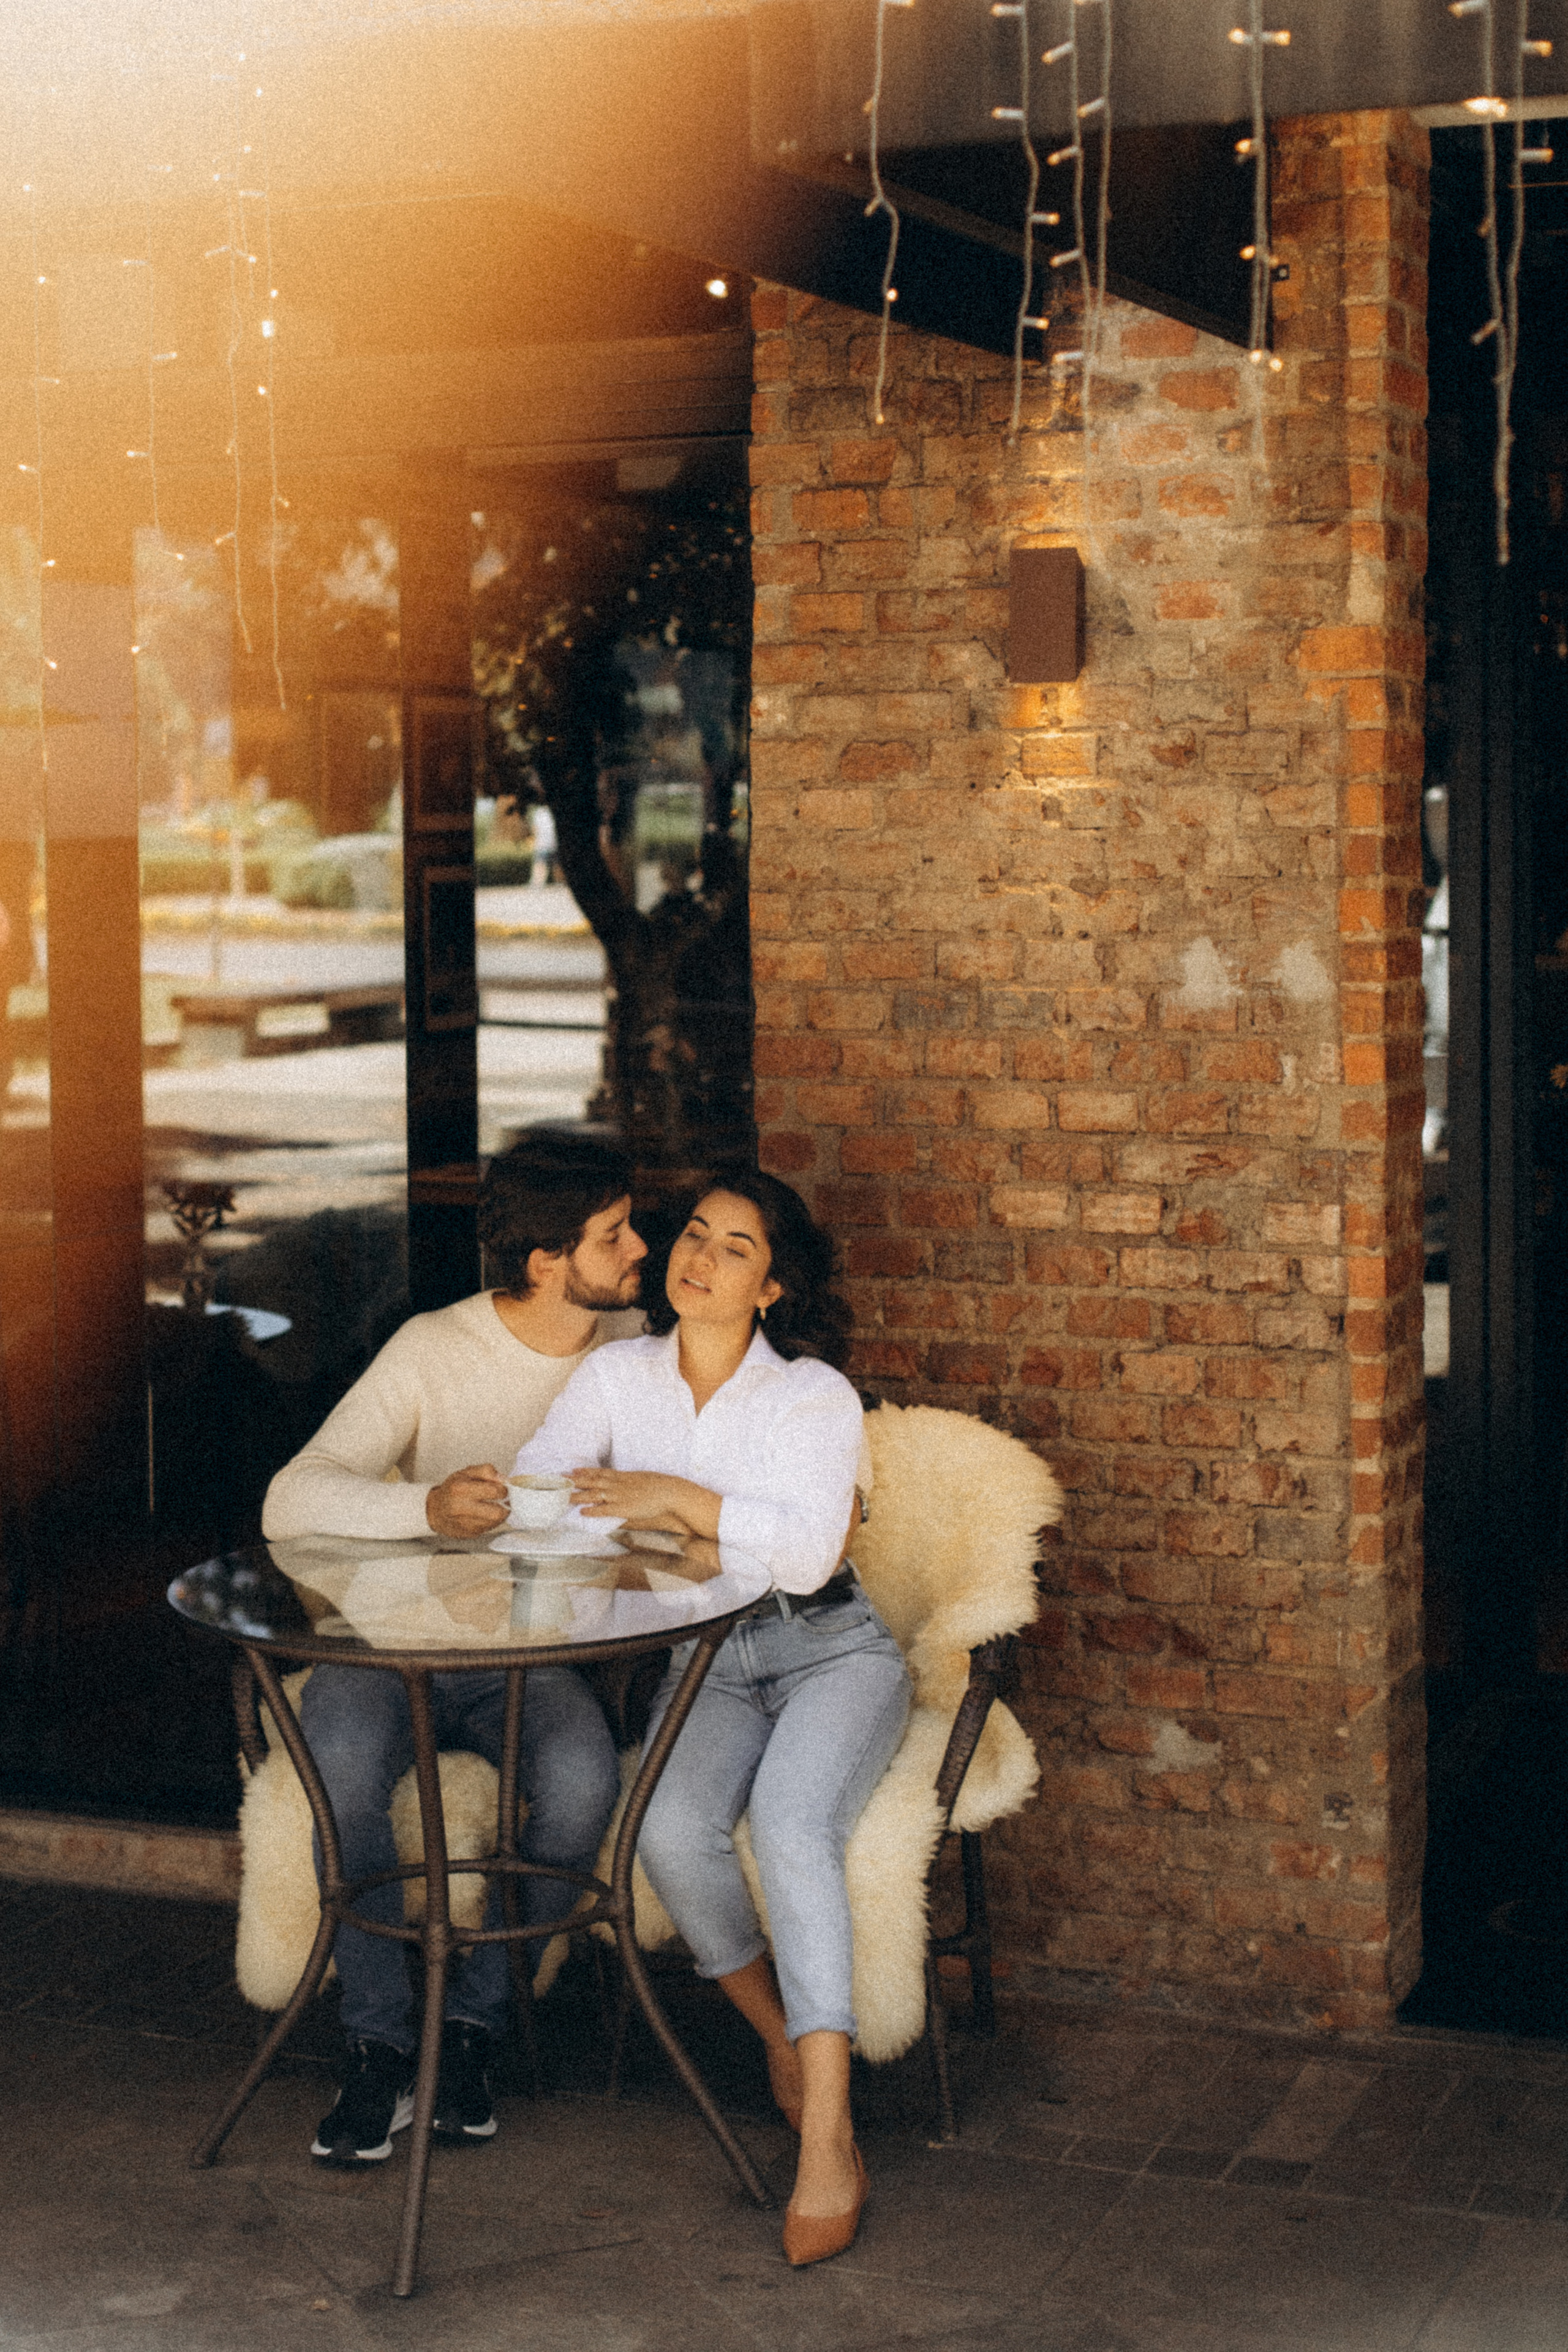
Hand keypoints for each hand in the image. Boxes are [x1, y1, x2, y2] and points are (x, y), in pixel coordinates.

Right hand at [426, 1463, 508, 1537]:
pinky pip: (490, 1528)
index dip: (503, 1489)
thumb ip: (486, 1471)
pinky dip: (491, 1521)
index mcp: (460, 1488)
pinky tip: (485, 1515)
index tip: (502, 1488)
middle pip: (497, 1513)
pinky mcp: (469, 1534)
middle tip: (502, 1500)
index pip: (494, 1491)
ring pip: (496, 1522)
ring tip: (493, 1506)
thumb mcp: (466, 1472)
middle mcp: (461, 1508)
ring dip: (499, 1514)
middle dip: (505, 1505)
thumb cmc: (452, 1489)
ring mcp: (464, 1524)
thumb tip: (504, 1479)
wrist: (434, 1510)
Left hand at [570, 1467, 719, 1537]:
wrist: (669, 1491)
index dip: (585, 1471)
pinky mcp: (623, 1508)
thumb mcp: (641, 1479)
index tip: (573, 1470)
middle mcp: (617, 1484)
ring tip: (565, 1496)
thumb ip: (630, 1481)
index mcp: (622, 1476)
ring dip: (578, 1495)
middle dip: (575, 1481)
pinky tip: (582, 1512)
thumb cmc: (657, 1486)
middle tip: (560, 1480)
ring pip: (594, 1495)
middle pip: (592, 1481)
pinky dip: (592, 1510)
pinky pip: (604, 1510)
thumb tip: (624, 1482)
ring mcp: (619, 1496)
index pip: (599, 1472)